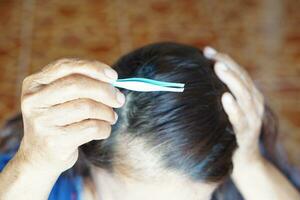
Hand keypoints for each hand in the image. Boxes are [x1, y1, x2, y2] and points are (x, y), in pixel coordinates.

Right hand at [19, 58, 125, 173]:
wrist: (40, 156)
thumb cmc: (58, 121)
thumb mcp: (60, 99)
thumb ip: (80, 84)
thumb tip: (112, 81)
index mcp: (34, 84)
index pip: (66, 66)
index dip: (93, 68)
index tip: (113, 76)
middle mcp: (34, 101)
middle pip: (76, 85)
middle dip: (105, 91)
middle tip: (119, 99)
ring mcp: (42, 122)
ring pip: (86, 107)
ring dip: (107, 112)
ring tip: (111, 117)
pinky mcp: (54, 141)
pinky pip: (91, 128)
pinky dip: (104, 128)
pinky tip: (104, 129)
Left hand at [203, 47, 264, 162]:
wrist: (243, 160)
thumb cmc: (231, 131)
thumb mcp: (228, 110)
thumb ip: (220, 94)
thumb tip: (198, 77)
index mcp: (250, 97)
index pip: (240, 73)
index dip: (226, 60)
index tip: (208, 51)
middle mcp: (254, 105)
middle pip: (243, 80)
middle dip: (228, 66)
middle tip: (212, 56)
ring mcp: (252, 120)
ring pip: (245, 95)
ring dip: (232, 80)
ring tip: (219, 68)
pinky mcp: (246, 135)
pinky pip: (240, 119)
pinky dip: (234, 108)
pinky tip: (225, 97)